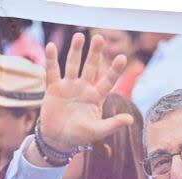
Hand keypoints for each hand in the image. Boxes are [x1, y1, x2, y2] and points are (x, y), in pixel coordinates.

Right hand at [38, 33, 132, 151]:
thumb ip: (113, 124)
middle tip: (99, 38)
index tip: (122, 57)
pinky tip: (51, 46)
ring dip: (76, 51)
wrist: (58, 140)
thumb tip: (130, 120)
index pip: (108, 80)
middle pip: (91, 67)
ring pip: (73, 65)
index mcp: (96, 97)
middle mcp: (83, 88)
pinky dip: (51, 60)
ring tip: (79, 36)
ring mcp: (68, 87)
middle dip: (95, 53)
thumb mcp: (97, 131)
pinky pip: (52, 72)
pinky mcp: (53, 89)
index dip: (115, 70)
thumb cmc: (79, 137)